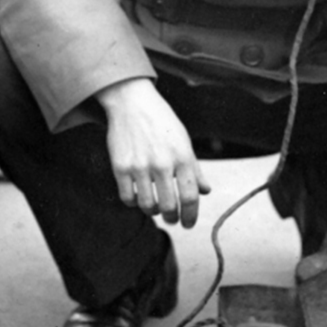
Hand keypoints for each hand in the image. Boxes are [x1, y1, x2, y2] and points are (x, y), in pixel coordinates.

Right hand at [97, 78, 210, 226]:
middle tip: (171, 219)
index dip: (191, 216)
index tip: (188, 224)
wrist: (132, 102)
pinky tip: (138, 197)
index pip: (191, 197)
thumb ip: (195, 169)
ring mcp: (140, 166)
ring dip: (153, 212)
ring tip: (155, 207)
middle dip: (172, 218)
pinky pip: (128, 198)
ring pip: (148, 206)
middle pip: (169, 206)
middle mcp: (162, 163)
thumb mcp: (184, 142)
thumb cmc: (162, 122)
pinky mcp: (120, 167)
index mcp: (182, 157)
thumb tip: (206, 191)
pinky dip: (134, 203)